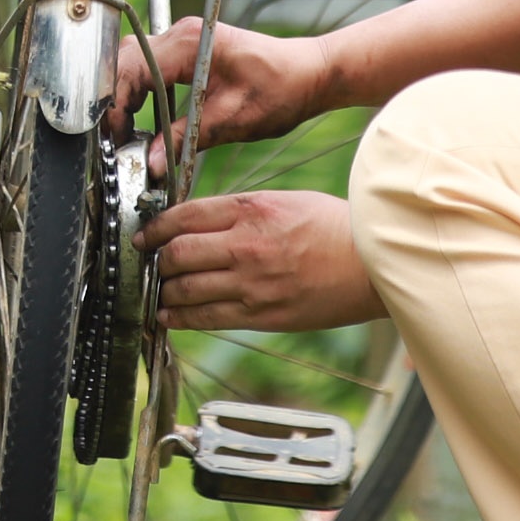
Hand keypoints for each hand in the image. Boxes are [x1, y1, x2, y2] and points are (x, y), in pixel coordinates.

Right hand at [118, 17, 340, 153]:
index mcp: (188, 44)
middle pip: (124, 61)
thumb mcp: (233, 120)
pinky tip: (149, 118)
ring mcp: (182, 40)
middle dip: (114, 101)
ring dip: (126, 96)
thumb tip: (152, 163)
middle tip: (118, 138)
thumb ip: (187, 138)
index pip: (131, 68)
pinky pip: (150, 67)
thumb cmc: (281, 89)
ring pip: (133, 62)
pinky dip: (142, 92)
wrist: (310, 73)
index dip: (116, 103)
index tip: (117, 136)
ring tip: (129, 131)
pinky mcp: (187, 51)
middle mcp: (179, 34)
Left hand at [141, 189, 379, 330]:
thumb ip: (242, 211)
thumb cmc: (336, 228)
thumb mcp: (285, 201)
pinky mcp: (262, 314)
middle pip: (176, 254)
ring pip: (185, 289)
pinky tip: (170, 316)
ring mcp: (252, 283)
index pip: (183, 216)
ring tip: (159, 291)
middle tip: (152, 263)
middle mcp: (245, 245)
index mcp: (251, 210)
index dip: (155, 227)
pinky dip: (180, 318)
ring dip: (164, 291)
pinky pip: (207, 318)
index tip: (145, 235)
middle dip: (156, 260)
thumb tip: (201, 222)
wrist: (374, 265)